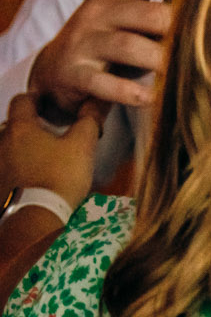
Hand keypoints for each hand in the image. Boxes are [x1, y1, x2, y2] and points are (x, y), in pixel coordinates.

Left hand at [0, 91, 106, 206]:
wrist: (34, 217)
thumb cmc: (58, 177)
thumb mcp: (82, 146)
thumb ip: (88, 120)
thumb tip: (96, 102)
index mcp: (21, 128)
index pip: (23, 100)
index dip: (37, 99)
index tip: (50, 105)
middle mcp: (2, 142)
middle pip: (13, 125)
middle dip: (30, 127)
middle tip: (50, 135)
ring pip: (9, 148)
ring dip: (23, 150)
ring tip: (43, 160)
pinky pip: (7, 169)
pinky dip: (18, 169)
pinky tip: (34, 179)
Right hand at [27, 0, 181, 114]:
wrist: (55, 69)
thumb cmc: (112, 39)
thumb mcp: (133, 15)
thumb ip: (167, 6)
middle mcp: (100, 10)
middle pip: (150, 13)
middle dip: (182, 31)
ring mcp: (84, 41)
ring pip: (129, 46)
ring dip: (161, 61)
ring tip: (185, 74)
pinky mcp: (73, 73)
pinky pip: (103, 83)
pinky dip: (130, 92)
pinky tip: (153, 99)